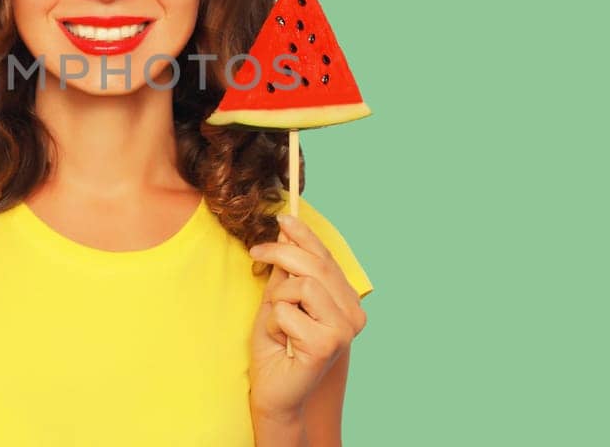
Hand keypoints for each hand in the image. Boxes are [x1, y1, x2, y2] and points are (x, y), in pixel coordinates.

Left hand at [246, 212, 367, 419]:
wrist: (273, 391)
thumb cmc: (277, 347)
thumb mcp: (280, 299)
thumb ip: (287, 271)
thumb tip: (285, 229)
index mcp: (346, 301)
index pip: (327, 258)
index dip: (304, 235)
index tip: (282, 218)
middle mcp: (353, 314)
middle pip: (316, 265)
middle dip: (281, 253)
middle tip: (256, 253)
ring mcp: (344, 330)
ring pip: (304, 285)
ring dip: (278, 299)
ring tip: (278, 322)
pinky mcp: (327, 344)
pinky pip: (289, 311)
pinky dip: (275, 323)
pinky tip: (283, 342)